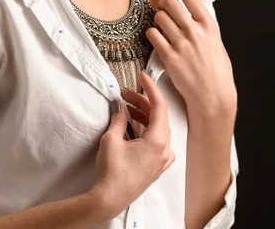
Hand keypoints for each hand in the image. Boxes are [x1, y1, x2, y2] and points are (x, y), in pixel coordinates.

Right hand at [90, 70, 174, 218]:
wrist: (110, 199)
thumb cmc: (111, 172)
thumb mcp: (111, 139)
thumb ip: (118, 119)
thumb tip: (120, 108)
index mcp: (157, 141)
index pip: (159, 107)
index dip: (151, 89)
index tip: (143, 77)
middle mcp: (164, 150)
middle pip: (158, 117)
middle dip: (142, 102)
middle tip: (126, 94)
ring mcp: (162, 160)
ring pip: (158, 129)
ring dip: (143, 116)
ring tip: (126, 108)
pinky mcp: (156, 166)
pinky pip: (158, 142)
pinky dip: (147, 130)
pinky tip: (134, 126)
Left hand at [145, 0, 236, 118]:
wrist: (212, 96)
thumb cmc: (216, 71)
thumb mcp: (216, 42)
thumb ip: (203, 25)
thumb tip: (189, 10)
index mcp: (208, 25)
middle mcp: (194, 32)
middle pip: (169, 3)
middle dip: (163, 3)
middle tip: (163, 10)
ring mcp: (181, 44)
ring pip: (159, 17)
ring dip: (157, 20)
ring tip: (162, 28)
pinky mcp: (169, 57)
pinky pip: (152, 35)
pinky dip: (152, 34)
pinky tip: (158, 39)